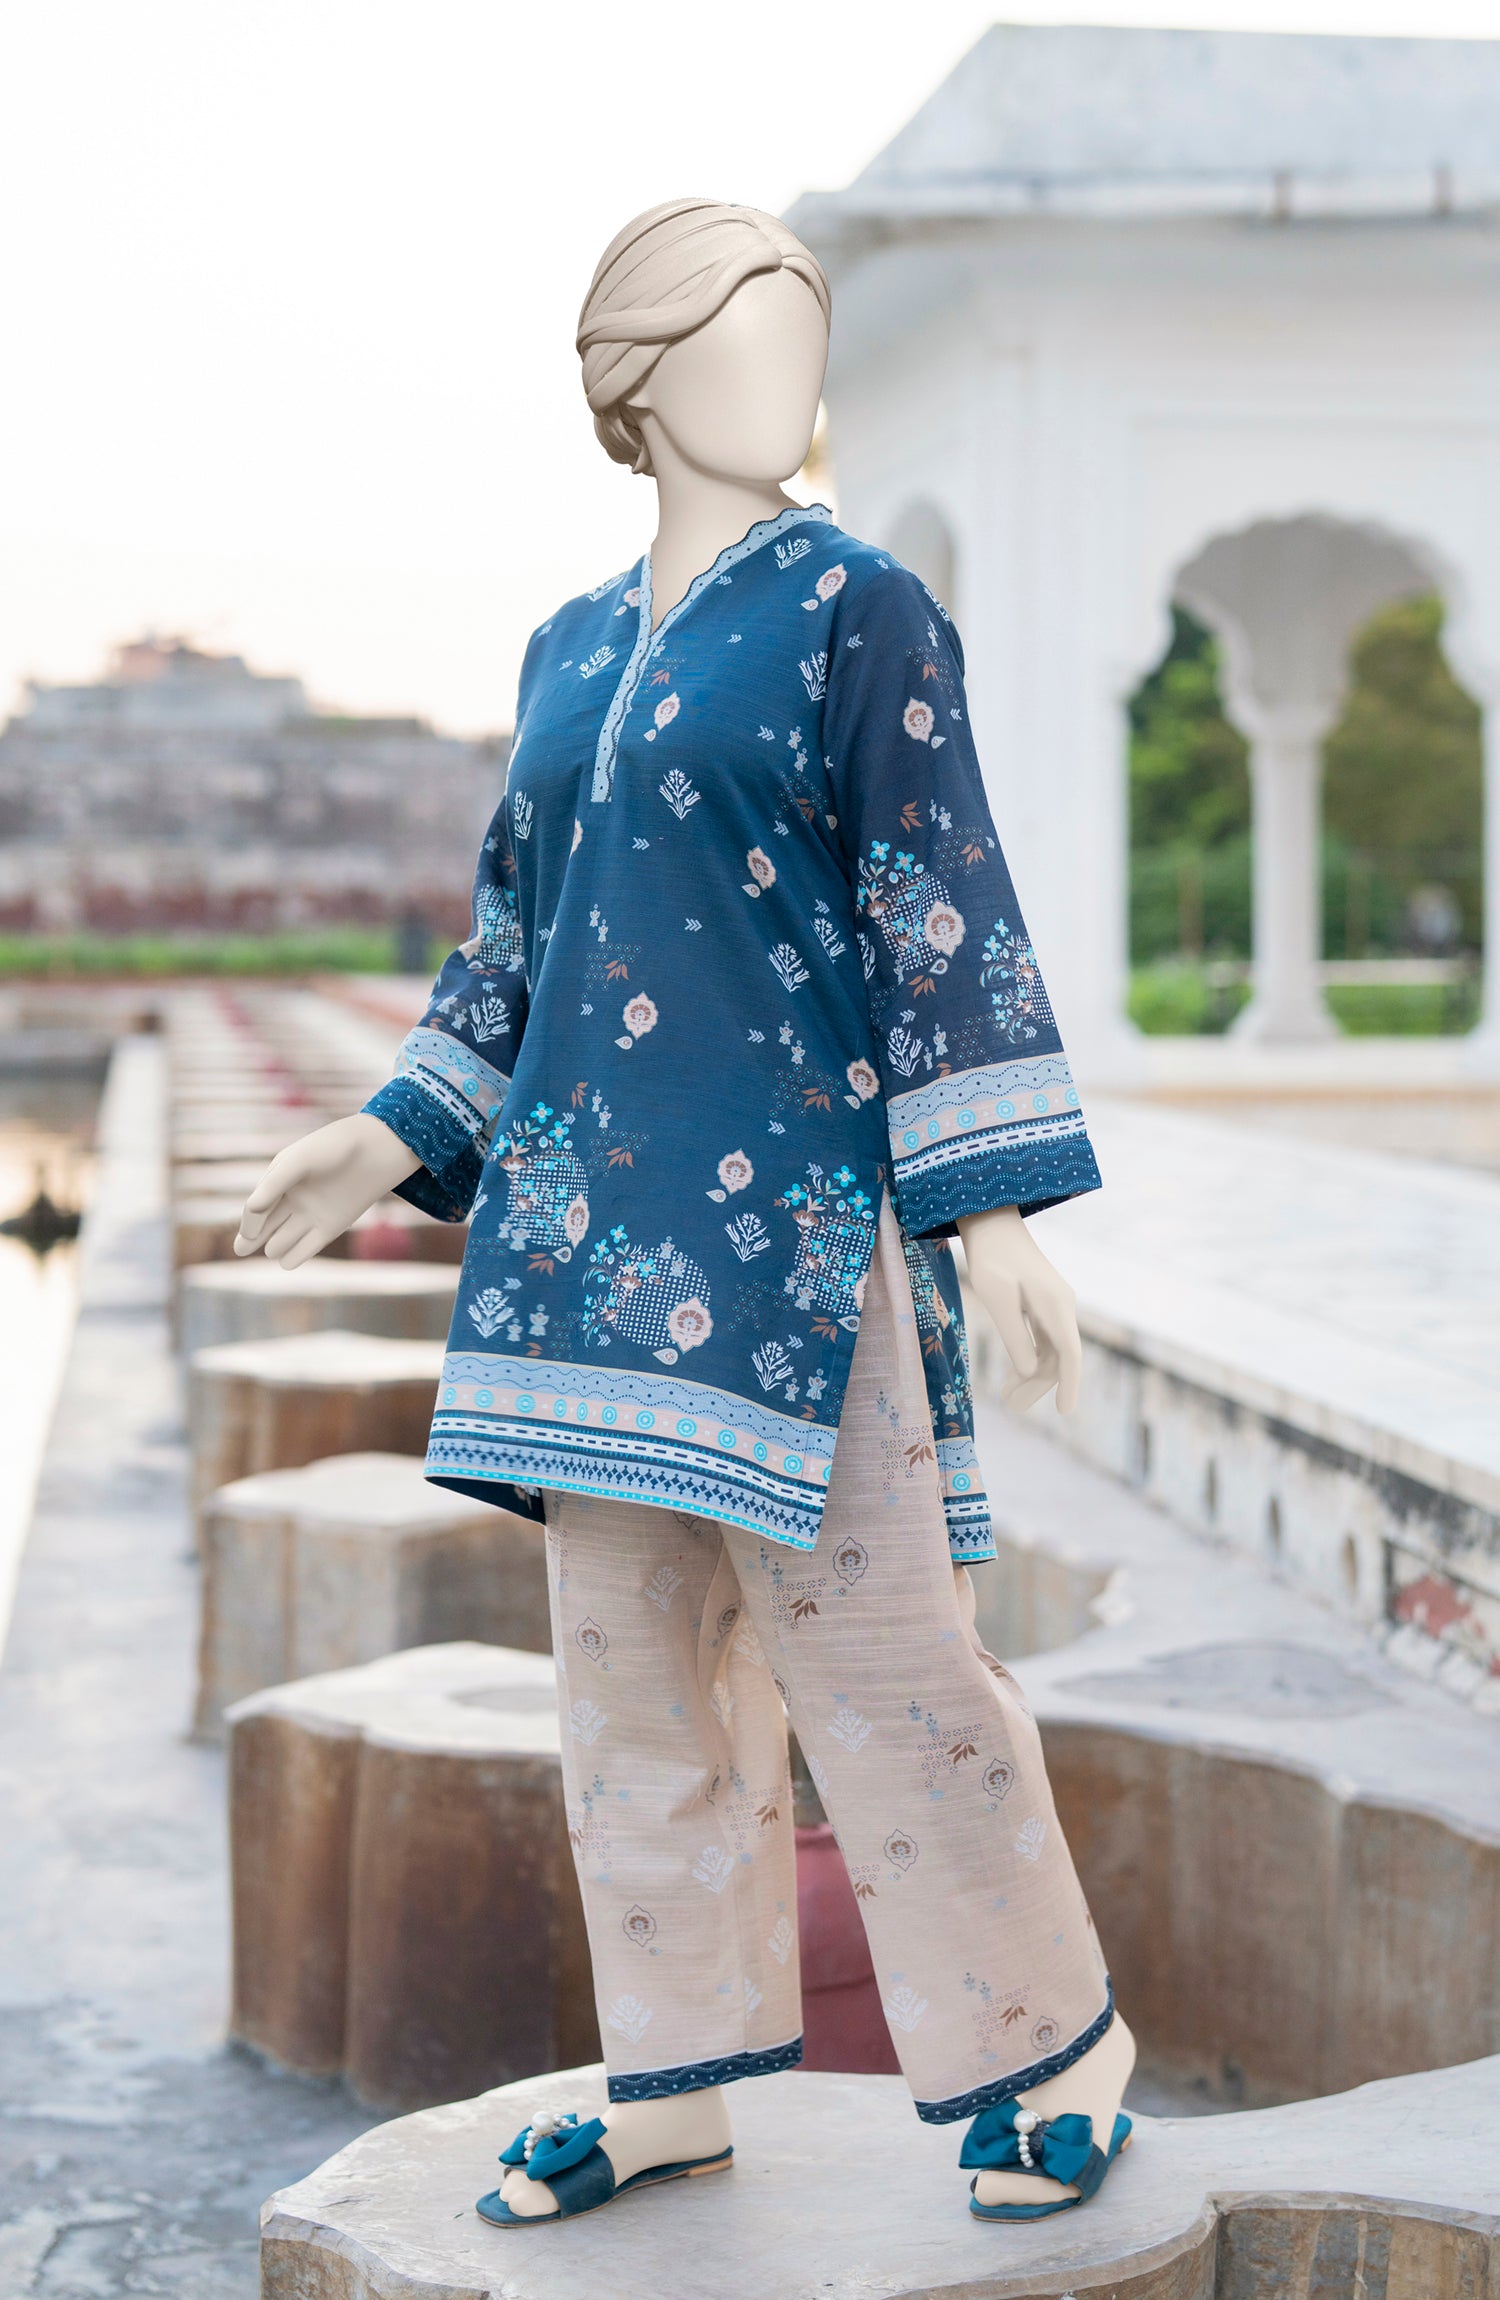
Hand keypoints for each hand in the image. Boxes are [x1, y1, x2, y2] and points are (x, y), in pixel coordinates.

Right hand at [234, 1113, 422, 1270]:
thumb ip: (275, 1183)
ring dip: (275, 1246)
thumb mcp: (300, 1160)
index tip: (250, 1230)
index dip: (250, 1221)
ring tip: (273, 1247)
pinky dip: (295, 1256)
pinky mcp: (330, 1228)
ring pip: (282, 1240)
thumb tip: (252, 1209)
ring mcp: (310, 1215)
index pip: (256, 1208)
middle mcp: (292, 1200)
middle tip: (240, 1250)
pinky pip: (305, 1248)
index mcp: (279, 1180)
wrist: (375, 1150)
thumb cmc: (334, 1148)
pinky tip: (287, 1260)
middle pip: (264, 1227)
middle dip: (250, 1239)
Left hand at [956, 1204, 1081, 1414]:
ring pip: (1050, 1350)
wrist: (991, 1222)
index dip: (1070, 1385)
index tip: (1064, 1413)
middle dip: (1038, 1386)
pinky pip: (1043, 1338)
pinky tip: (1013, 1374)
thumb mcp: (997, 1298)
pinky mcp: (1042, 1302)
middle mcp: (1062, 1306)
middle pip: (1058, 1357)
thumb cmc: (990, 1258)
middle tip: (1010, 1407)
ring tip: (1006, 1397)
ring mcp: (1054, 1304)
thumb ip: (1015, 1336)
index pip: (1070, 1354)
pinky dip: (1029, 1358)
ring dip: (1031, 1374)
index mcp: (1055, 1305)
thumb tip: (1029, 1371)